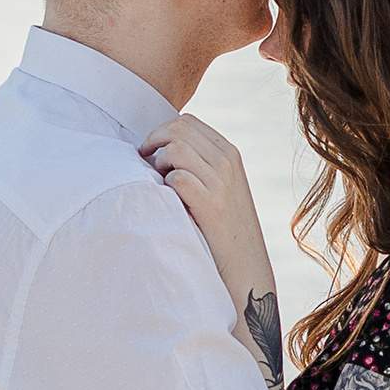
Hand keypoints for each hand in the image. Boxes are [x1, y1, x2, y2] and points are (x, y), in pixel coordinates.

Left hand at [141, 117, 275, 319]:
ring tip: (159, 184)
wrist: (246, 267)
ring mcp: (221, 183)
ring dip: (158, 164)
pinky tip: (168, 201)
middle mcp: (227, 162)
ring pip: (174, 149)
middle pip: (177, 129)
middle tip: (144, 163)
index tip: (150, 151)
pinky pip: (176, 178)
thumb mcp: (222, 186)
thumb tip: (162, 146)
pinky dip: (165, 186)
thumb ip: (201, 162)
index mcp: (229, 153)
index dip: (161, 131)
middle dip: (152, 142)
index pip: (187, 122)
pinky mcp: (211, 206)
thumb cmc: (224, 228)